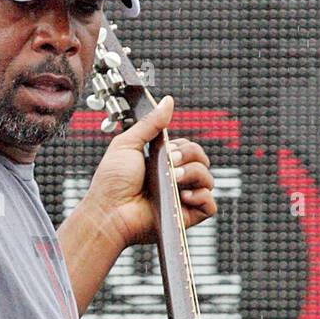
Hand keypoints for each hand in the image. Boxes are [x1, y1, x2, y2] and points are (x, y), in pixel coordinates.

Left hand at [85, 94, 216, 248]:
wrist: (108, 212)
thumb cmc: (112, 183)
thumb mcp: (128, 144)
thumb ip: (150, 123)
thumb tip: (168, 101)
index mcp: (163, 164)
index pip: (189, 149)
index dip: (182, 147)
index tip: (166, 150)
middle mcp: (174, 181)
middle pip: (202, 159)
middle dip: (189, 155)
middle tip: (169, 162)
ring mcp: (181, 199)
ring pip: (208, 179)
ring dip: (193, 173)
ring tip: (173, 178)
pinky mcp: (186, 217)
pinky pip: (210, 205)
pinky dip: (202, 197)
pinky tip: (183, 196)